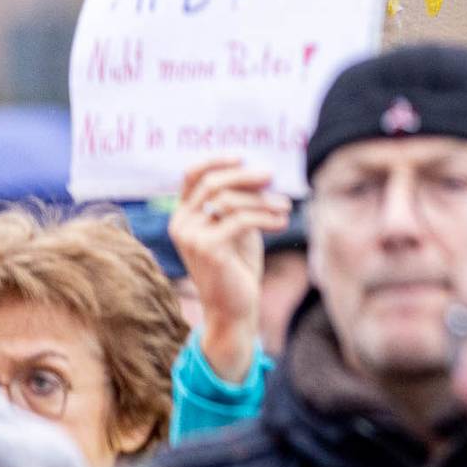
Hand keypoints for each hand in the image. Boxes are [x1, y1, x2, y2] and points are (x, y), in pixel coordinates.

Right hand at [169, 158, 290, 380]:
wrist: (233, 309)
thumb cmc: (237, 268)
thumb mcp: (238, 228)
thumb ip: (241, 203)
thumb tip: (261, 173)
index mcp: (183, 215)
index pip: (192, 175)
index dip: (216, 160)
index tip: (243, 156)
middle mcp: (180, 223)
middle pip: (212, 183)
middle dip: (245, 176)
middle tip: (272, 175)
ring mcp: (191, 236)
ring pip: (228, 201)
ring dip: (262, 200)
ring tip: (286, 206)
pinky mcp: (207, 248)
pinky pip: (240, 220)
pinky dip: (265, 217)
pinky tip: (283, 221)